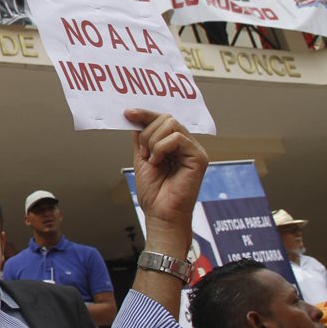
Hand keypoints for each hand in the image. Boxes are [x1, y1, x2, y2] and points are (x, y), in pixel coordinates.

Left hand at [124, 109, 207, 250]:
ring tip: (152, 160)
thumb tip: (135, 118)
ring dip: (153, 141)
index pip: (162, 119)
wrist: (159, 213)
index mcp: (175, 144)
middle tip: (143, 153)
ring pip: (171, 124)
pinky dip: (161, 148)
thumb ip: (141, 138)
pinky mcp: (199, 158)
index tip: (127, 113)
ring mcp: (194, 150)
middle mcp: (187, 145)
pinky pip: (178, 137)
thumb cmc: (153, 192)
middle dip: (147, 133)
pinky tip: (158, 162)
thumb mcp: (141, 158)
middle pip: (166, 118)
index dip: (145, 114)